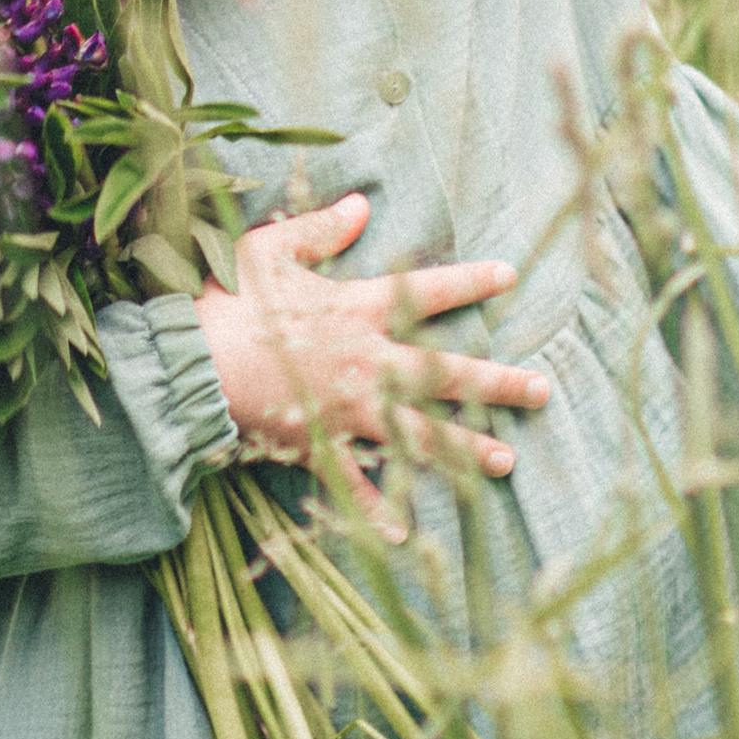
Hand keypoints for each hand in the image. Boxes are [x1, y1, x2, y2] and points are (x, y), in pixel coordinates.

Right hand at [194, 192, 549, 505]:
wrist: (195, 367)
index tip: (510, 276)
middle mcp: (367, 363)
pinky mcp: (320, 444)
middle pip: (446, 374)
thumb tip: (361, 205)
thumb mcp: (270, 250)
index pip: (426, 291)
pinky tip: (402, 532)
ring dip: (464, 448)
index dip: (470, 282)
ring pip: (420, 432)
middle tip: (543, 391)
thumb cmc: (229, 303)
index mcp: (357, 310)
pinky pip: (354, 482)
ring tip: (506, 462)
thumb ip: (320, 229)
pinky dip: (375, 507)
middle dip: (498, 383)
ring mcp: (349, 410)